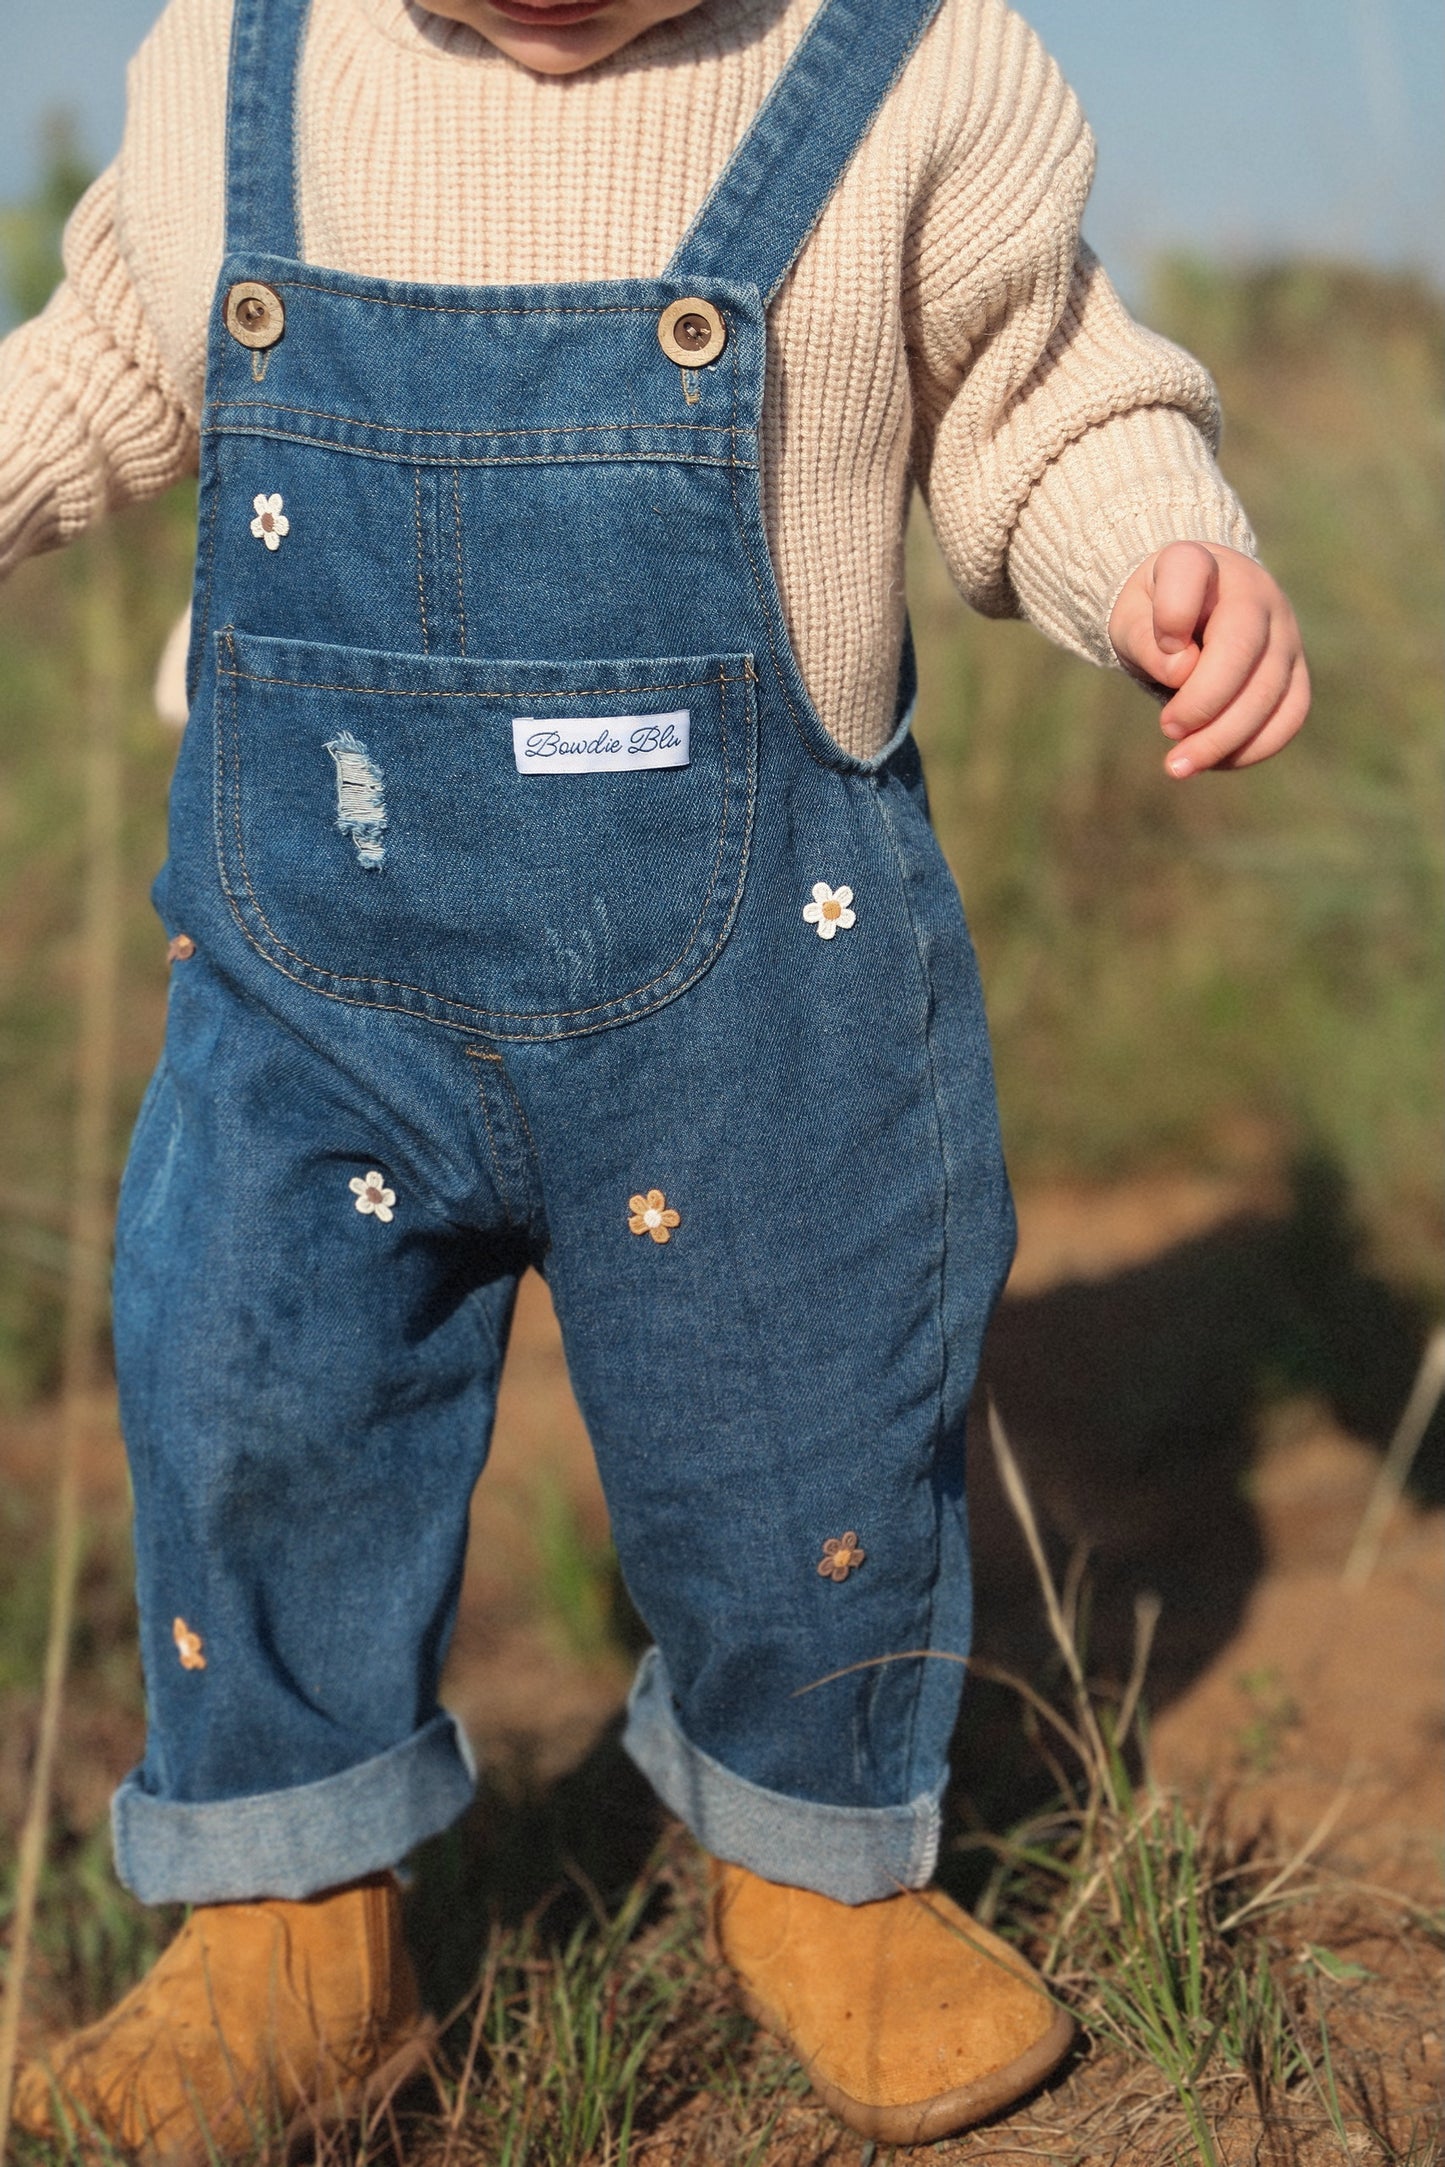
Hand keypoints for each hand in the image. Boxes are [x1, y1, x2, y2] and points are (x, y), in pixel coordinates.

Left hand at [1108, 541, 1309, 777]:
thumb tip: (1182, 671)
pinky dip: (1252, 747)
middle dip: (1203, 702)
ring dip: (1224, 738)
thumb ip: (1145, 637)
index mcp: (1203, 563)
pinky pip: (1289, 716)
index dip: (1171, 615)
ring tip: (1178, 765)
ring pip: (1271, 691)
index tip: (1161, 643)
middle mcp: (1256, 592)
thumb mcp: (1130, 618)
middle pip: (1242, 649)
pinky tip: (1214, 761)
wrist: (1193, 610)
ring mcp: (1284, 632)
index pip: (1189, 574)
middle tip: (1167, 729)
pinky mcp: (1295, 672)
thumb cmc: (1154, 615)